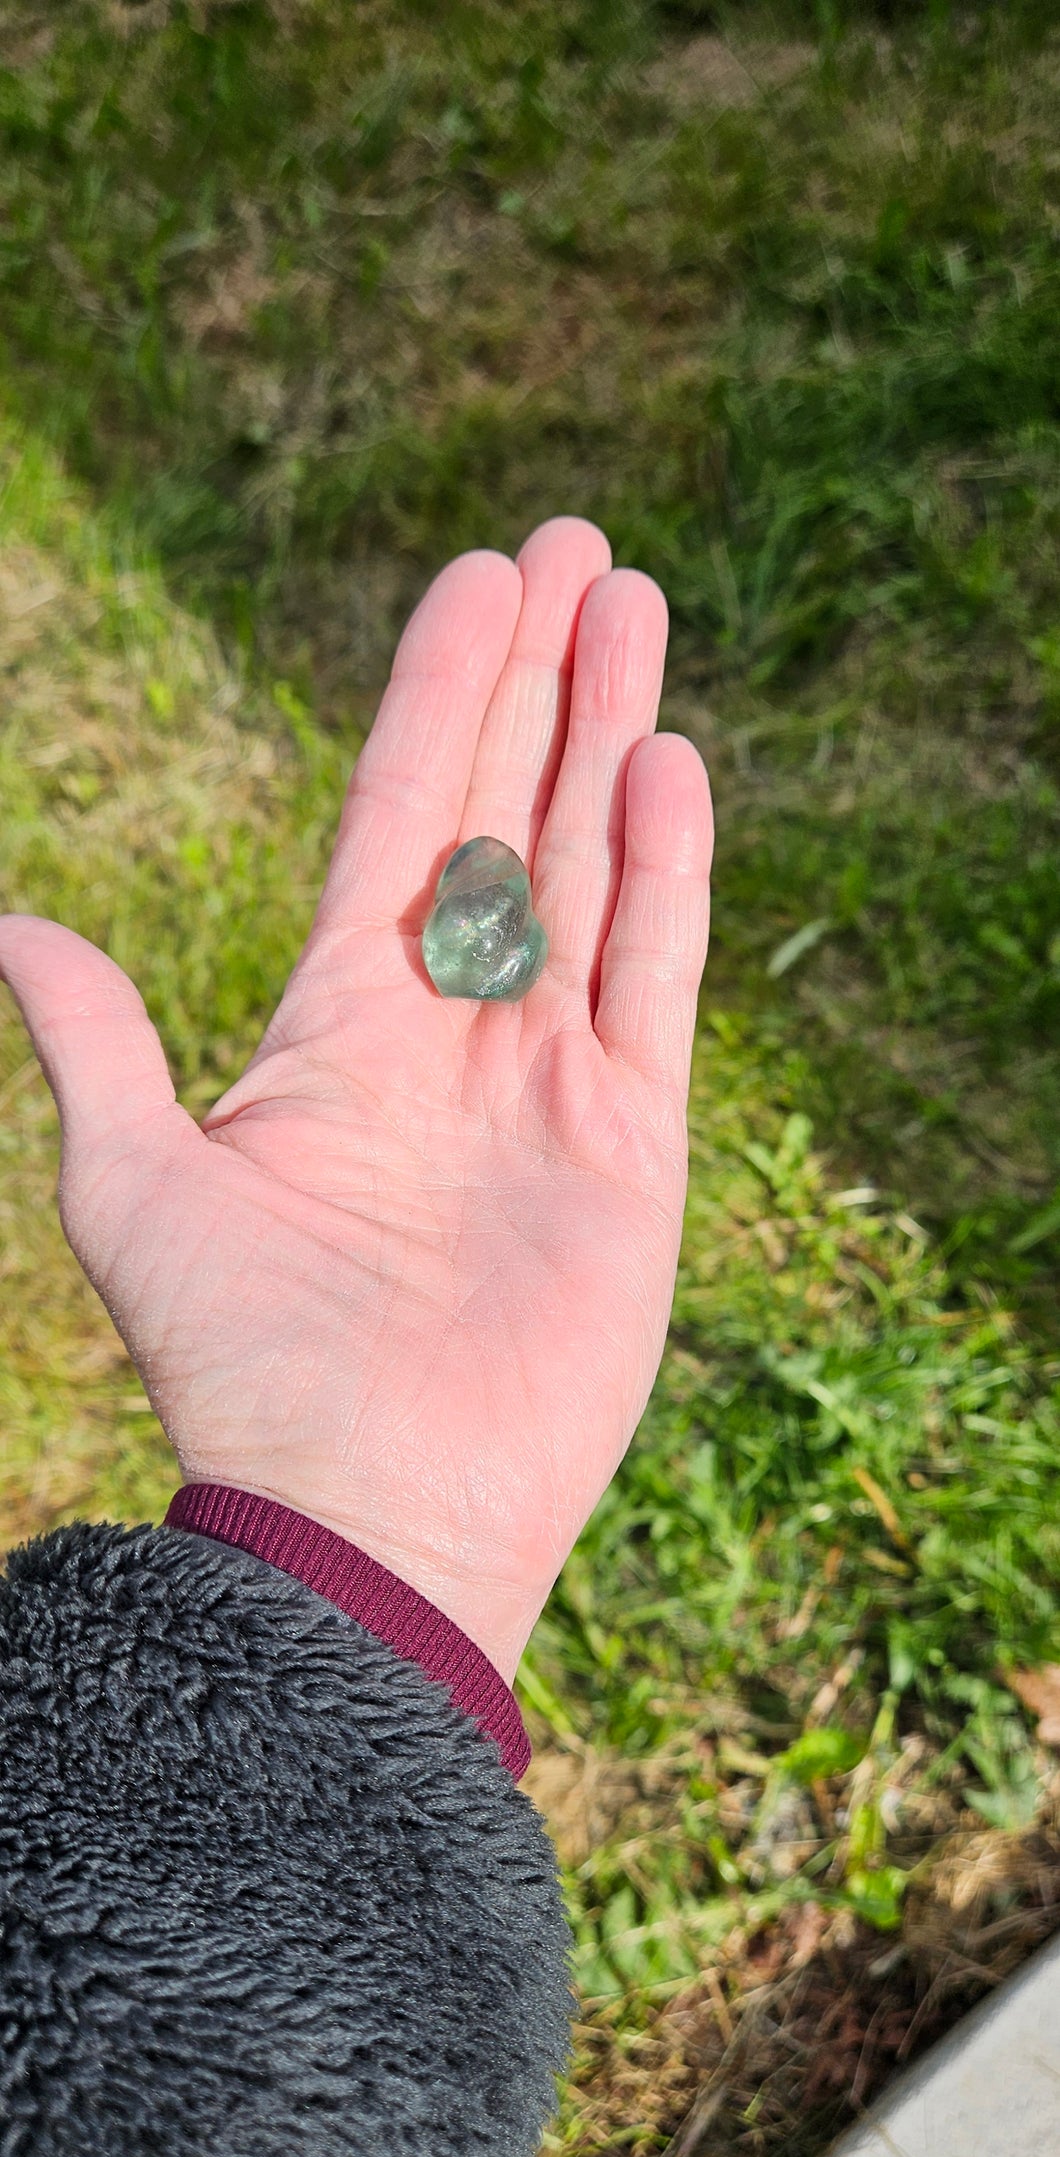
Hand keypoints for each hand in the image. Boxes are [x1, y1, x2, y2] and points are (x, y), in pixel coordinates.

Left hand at [0, 518, 712, 1682]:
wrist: (368, 1509)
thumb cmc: (240, 1360)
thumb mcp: (136, 1186)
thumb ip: (96, 1044)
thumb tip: (12, 924)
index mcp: (338, 1017)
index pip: (399, 812)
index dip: (441, 692)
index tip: (482, 578)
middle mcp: (449, 1027)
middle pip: (507, 811)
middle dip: (544, 681)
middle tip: (585, 548)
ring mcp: (545, 1078)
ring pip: (589, 869)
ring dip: (613, 736)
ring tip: (640, 610)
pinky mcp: (628, 1141)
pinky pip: (651, 979)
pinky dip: (667, 876)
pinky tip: (670, 766)